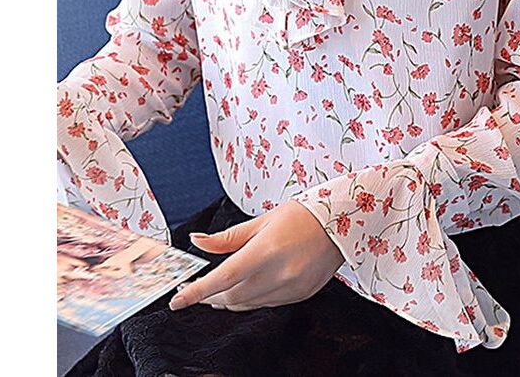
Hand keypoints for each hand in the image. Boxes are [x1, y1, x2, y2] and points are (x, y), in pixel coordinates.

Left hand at [168, 200, 343, 311]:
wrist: (341, 222)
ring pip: (248, 304)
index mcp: (265, 250)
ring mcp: (290, 287)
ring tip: (221, 289)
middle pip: (232, 298)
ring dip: (229, 299)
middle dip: (211, 297)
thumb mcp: (261, 220)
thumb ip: (227, 238)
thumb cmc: (301, 215)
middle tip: (198, 291)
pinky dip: (252, 298)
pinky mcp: (300, 295)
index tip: (177, 299)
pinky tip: (250, 286)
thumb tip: (198, 241)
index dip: (196, 292)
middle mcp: (278, 273)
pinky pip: (267, 304)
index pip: (222, 278)